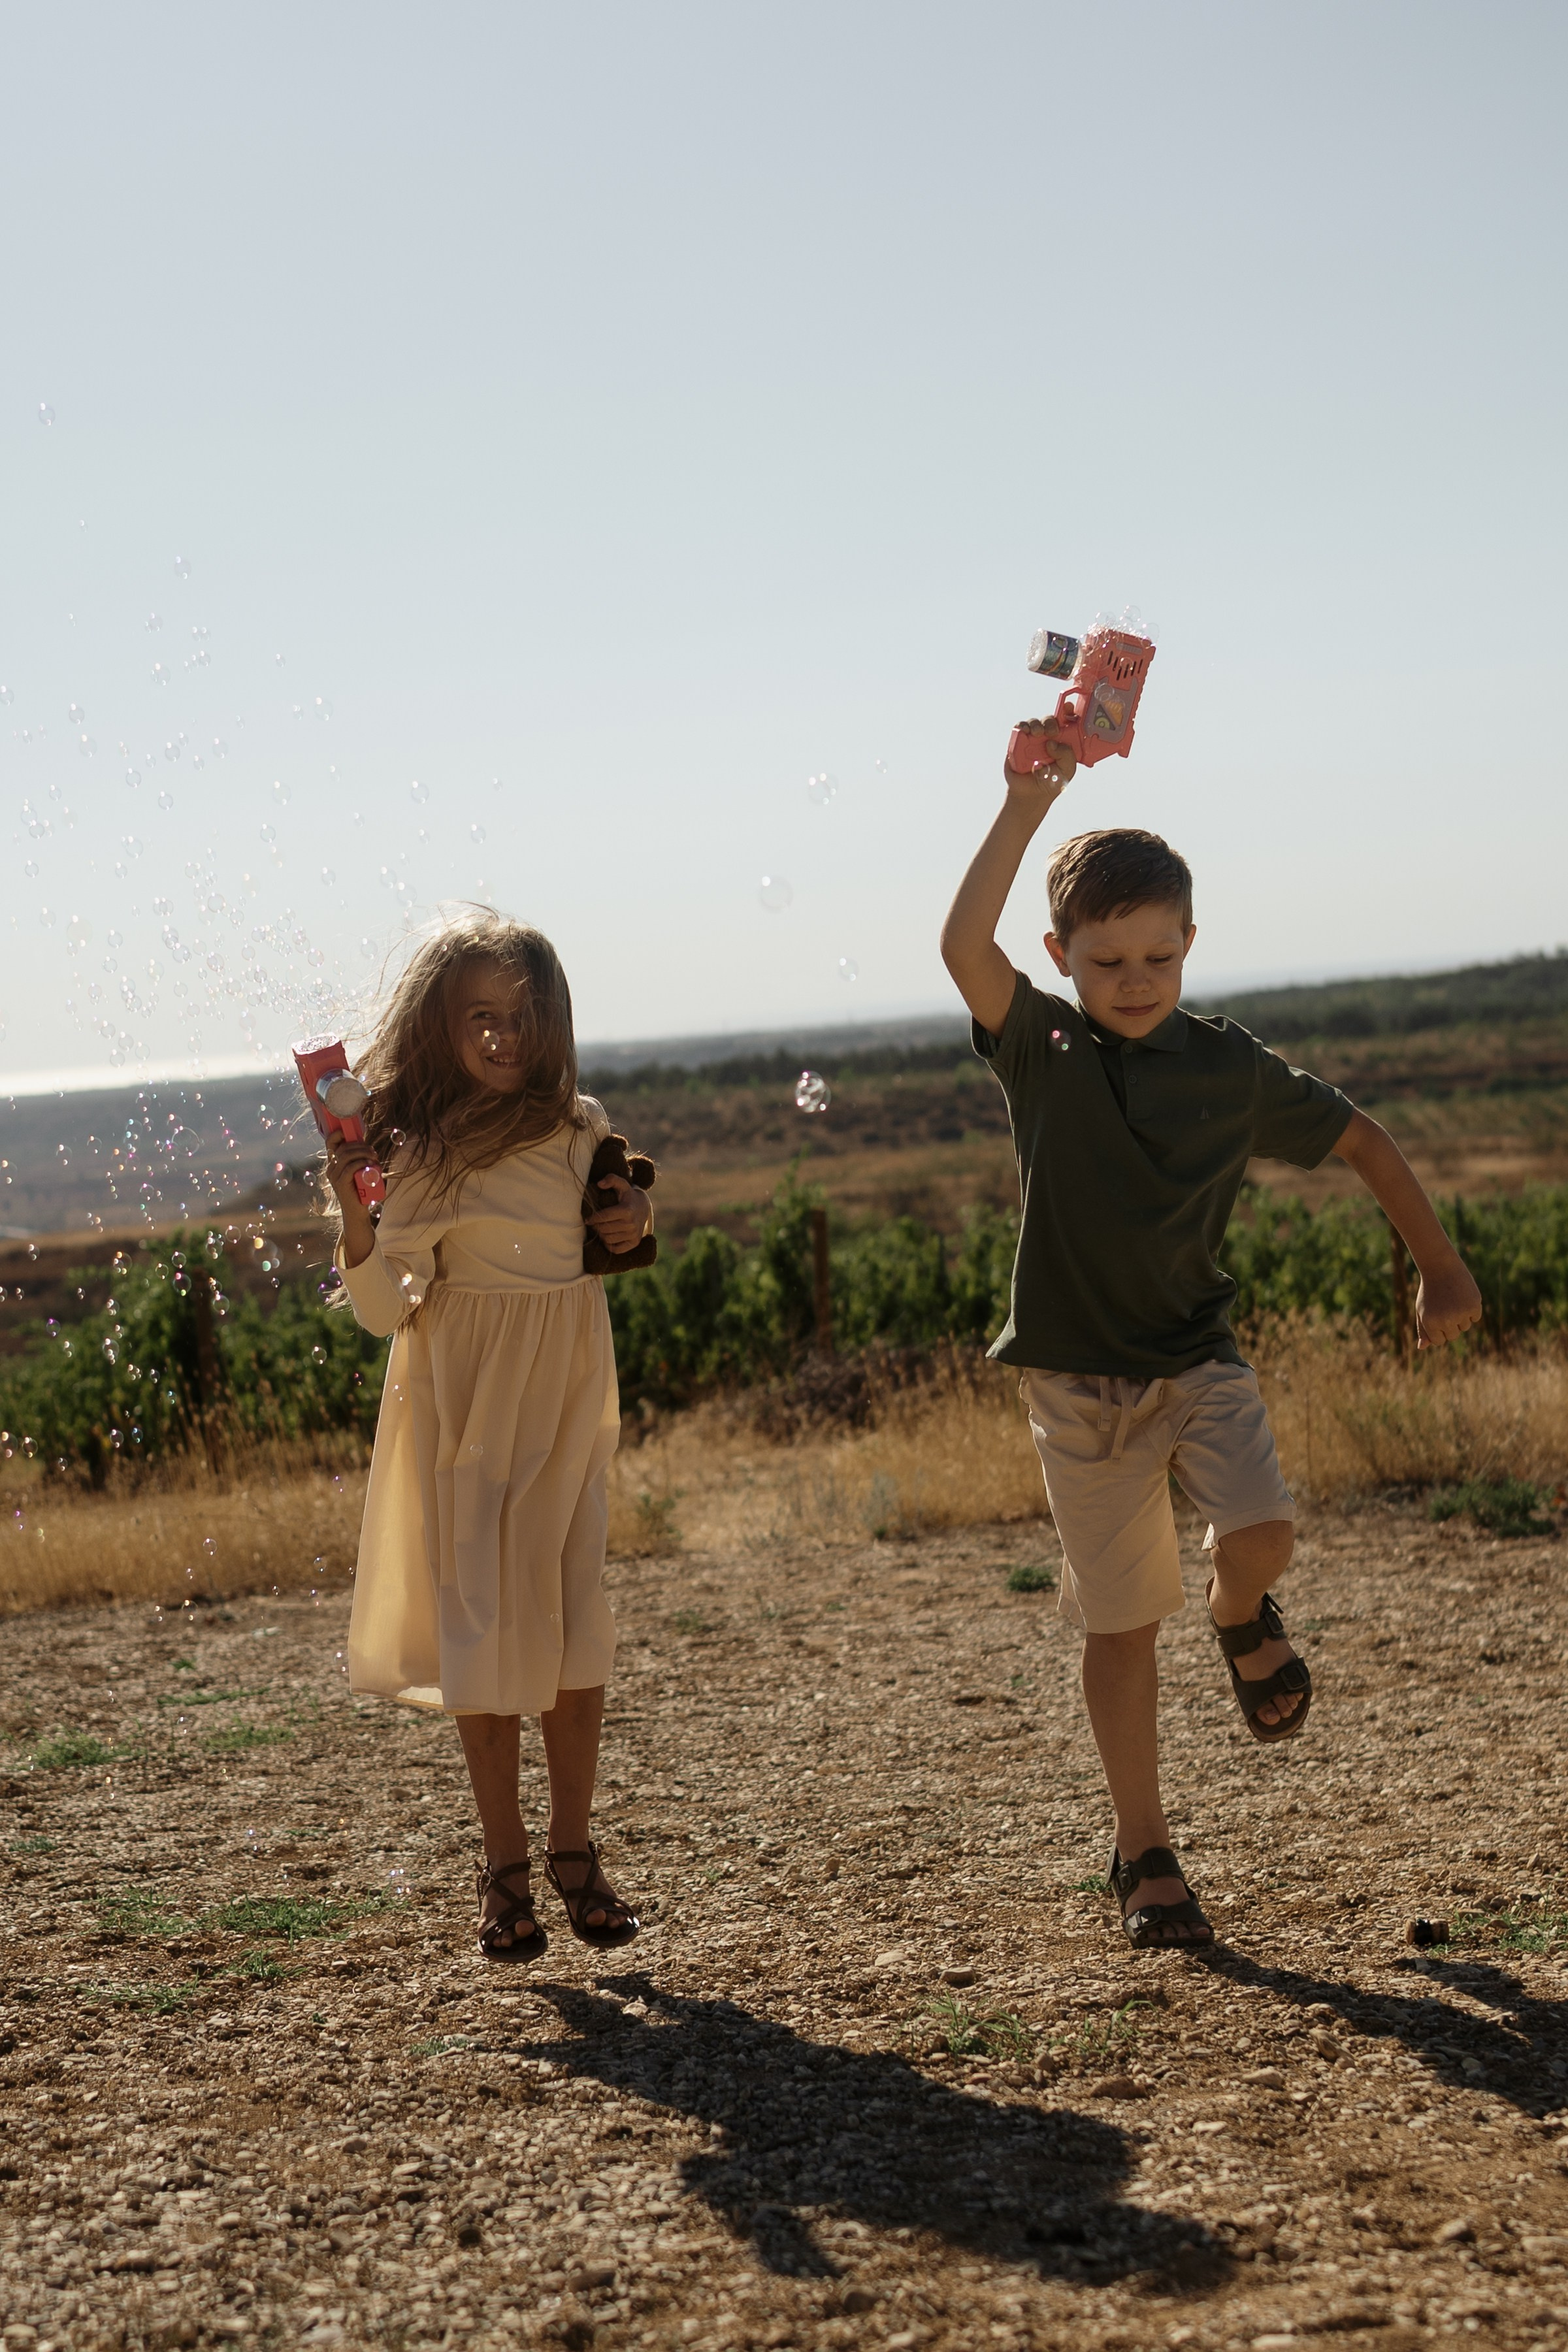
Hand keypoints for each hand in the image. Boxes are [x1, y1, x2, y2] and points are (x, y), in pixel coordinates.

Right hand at [325, 1135, 379, 1266]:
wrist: (357, 1212)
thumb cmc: (361, 1191)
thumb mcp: (359, 1172)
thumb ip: (360, 1160)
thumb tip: (368, 1147)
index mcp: (334, 1163)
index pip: (330, 1143)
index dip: (338, 1134)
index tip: (351, 1132)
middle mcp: (331, 1168)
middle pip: (343, 1147)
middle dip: (360, 1145)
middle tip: (373, 1152)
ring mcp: (334, 1176)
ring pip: (346, 1155)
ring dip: (363, 1153)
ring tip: (374, 1158)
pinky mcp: (341, 1183)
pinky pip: (350, 1167)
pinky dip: (361, 1163)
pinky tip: (370, 1164)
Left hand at [587, 1172, 650, 1254]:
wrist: (644, 1207)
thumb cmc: (628, 1196)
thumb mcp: (622, 1184)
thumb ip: (611, 1179)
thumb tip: (599, 1184)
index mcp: (627, 1210)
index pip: (603, 1217)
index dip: (592, 1218)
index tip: (588, 1218)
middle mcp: (631, 1224)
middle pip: (604, 1229)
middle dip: (596, 1226)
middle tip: (595, 1223)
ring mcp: (633, 1235)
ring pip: (608, 1239)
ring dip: (602, 1235)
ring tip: (602, 1228)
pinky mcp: (634, 1243)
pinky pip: (615, 1249)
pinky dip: (609, 1244)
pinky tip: (609, 1236)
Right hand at [1004, 719, 1076, 804]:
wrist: (1031, 795)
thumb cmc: (1052, 782)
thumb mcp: (1068, 770)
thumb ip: (1067, 755)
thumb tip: (1052, 742)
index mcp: (1062, 741)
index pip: (1067, 722)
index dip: (1068, 712)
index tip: (1069, 709)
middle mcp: (1047, 737)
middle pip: (1049, 720)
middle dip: (1051, 722)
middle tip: (1052, 732)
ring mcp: (1032, 739)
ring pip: (1034, 722)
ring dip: (1036, 724)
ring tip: (1037, 734)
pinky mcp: (1017, 742)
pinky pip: (1019, 729)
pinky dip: (1022, 727)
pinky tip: (1025, 732)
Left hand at [1415, 1251, 1483, 1347]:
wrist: (1441, 1267)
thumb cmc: (1429, 1290)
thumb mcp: (1422, 1309)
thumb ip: (1423, 1330)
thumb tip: (1422, 1347)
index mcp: (1430, 1323)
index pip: (1439, 1341)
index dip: (1439, 1330)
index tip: (1436, 1317)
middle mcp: (1446, 1321)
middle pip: (1453, 1336)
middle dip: (1450, 1325)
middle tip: (1444, 1306)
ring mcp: (1461, 1314)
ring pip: (1465, 1327)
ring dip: (1461, 1317)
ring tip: (1452, 1300)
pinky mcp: (1474, 1306)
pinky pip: (1475, 1317)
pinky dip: (1471, 1309)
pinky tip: (1462, 1296)